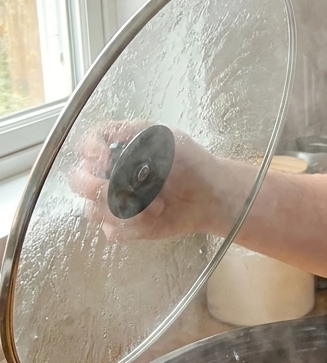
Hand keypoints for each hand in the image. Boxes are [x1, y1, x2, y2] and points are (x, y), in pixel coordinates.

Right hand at [70, 122, 250, 242]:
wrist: (211, 195)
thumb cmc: (191, 163)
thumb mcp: (167, 137)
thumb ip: (136, 131)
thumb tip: (111, 133)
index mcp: (117, 149)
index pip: (86, 145)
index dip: (89, 151)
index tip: (105, 156)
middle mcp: (109, 175)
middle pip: (78, 181)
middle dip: (94, 186)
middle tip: (120, 189)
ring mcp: (115, 202)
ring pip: (93, 210)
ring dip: (122, 208)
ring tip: (156, 204)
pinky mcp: (126, 226)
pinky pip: (112, 231)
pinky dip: (131, 227)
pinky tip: (153, 218)